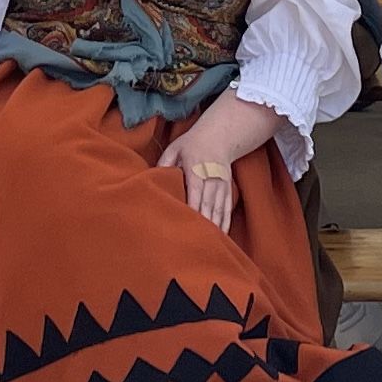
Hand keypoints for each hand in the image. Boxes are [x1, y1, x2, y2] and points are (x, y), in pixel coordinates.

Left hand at [153, 97, 279, 232]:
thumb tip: (153, 178)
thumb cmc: (191, 144)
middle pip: (207, 203)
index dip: (192, 207)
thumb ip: (164, 163)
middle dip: (202, 222)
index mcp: (196, 167)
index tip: (187, 222)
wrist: (219, 136)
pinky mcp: (227, 190)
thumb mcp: (175, 148)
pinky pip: (226, 209)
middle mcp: (211, 177)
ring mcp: (222, 184)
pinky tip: (221, 237)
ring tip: (208, 245)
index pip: (194, 190)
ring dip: (214, 227)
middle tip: (194, 242)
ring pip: (218, 209)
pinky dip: (224, 223)